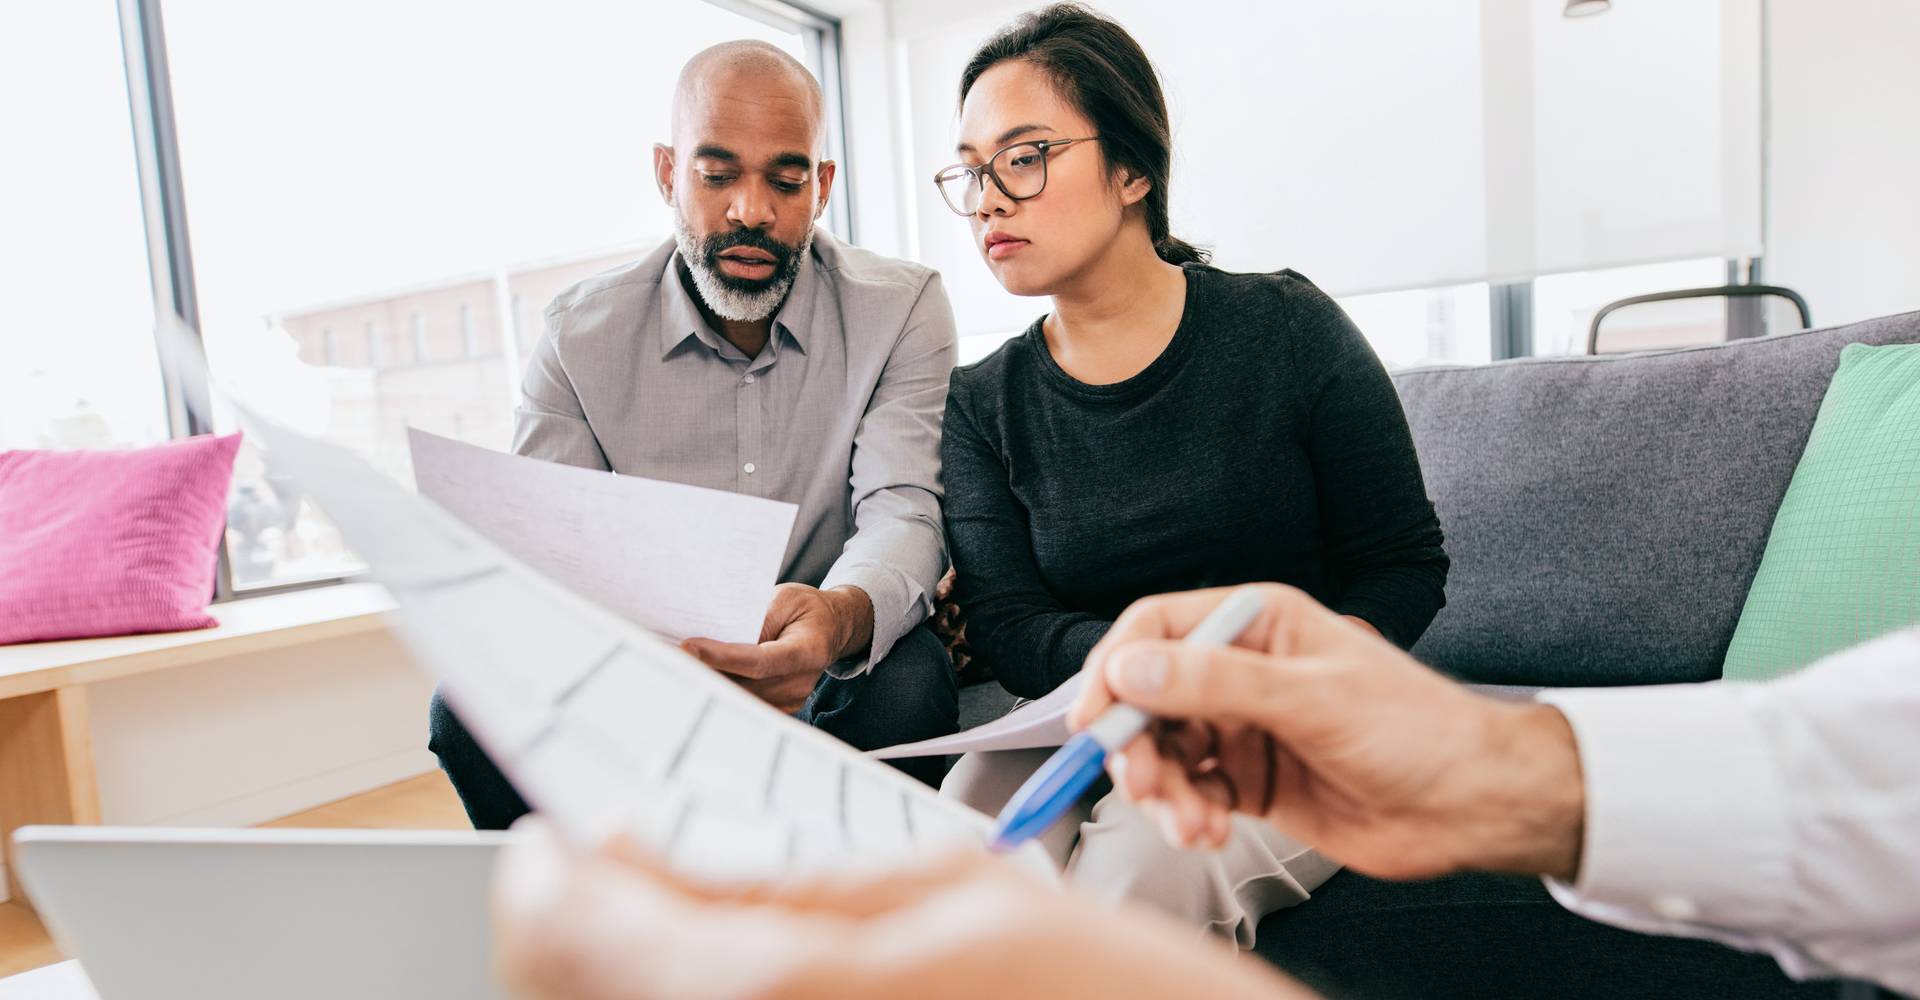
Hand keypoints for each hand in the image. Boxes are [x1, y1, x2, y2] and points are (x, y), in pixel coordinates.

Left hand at [493, 819, 1317, 999]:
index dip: (542, 877)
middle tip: (601, 870)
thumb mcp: (950, 894)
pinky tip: (725, 970)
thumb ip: (790, 886)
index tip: (552, 837)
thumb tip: (658, 866)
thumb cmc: (1104, 995)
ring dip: (616, 967)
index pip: (572, 932)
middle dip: (569, 926)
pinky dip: (673, 998)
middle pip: (575, 992)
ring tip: (661, 917)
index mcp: (778, 993)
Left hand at [681, 584, 872, 712]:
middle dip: (704, 673)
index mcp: (809, 650)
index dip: (722, 656)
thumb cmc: (805, 609)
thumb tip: (720, 638)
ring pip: (739, 699)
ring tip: (672, 667)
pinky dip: (720, 692)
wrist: (831, 628)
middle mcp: (801, 681)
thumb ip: (758, 618)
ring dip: (707, 684)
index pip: (760, 660)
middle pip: (744, 686)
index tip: (688, 646)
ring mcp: (791, 700)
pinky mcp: (779, 708)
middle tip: (665, 659)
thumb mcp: (784, 598)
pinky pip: (743, 705)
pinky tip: (695, 678)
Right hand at [1067, 584, 1585, 881]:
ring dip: (1164, 792)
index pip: (1155, 629)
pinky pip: (1191, 794)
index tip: (1095, 719)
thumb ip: (1215, 682)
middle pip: (1147, 698)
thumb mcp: (1311, 698)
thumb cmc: (1417, 730)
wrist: (1470, 804)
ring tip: (1192, 821)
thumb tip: (1132, 669)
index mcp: (1255, 622)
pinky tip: (1211, 829)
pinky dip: (1188, 815)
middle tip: (1143, 784)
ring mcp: (1243, 727)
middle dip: (1136, 746)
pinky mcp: (1249, 781)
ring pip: (1163, 753)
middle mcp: (1241, 670)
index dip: (1114, 671)